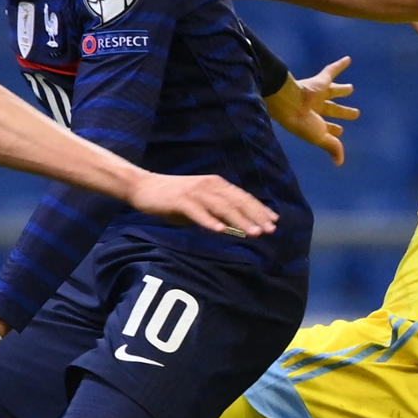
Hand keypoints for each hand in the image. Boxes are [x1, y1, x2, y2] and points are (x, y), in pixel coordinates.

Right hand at [127, 172, 278, 236]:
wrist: (144, 187)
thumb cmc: (172, 198)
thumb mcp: (198, 205)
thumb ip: (215, 213)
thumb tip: (233, 227)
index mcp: (215, 184)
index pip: (242, 197)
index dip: (259, 208)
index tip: (274, 220)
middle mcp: (209, 185)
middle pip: (237, 201)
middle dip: (255, 216)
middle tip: (270, 230)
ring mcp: (195, 192)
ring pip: (222, 207)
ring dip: (239, 220)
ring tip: (253, 233)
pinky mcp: (180, 200)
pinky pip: (198, 212)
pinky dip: (210, 221)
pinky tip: (221, 231)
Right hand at [265, 55, 356, 164]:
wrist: (289, 103)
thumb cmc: (302, 123)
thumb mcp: (319, 137)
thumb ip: (332, 147)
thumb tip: (340, 163)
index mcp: (313, 122)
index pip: (326, 126)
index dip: (334, 129)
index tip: (341, 131)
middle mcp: (315, 108)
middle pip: (332, 109)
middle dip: (342, 112)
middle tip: (355, 113)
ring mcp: (317, 94)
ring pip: (333, 91)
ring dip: (343, 90)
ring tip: (351, 89)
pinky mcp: (319, 81)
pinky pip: (331, 71)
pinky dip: (340, 65)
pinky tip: (349, 59)